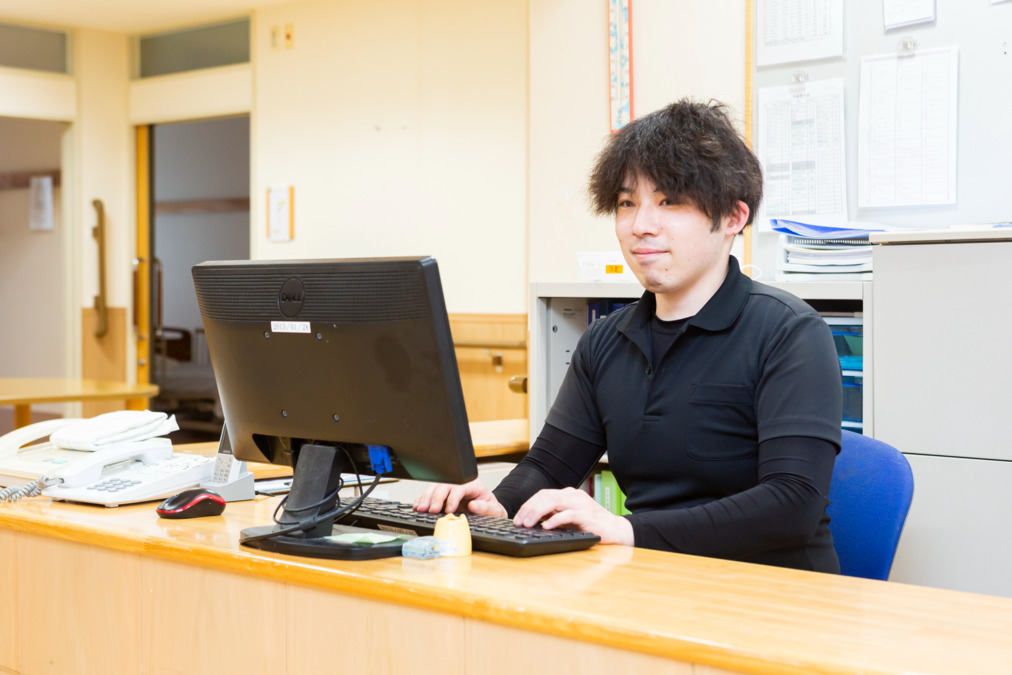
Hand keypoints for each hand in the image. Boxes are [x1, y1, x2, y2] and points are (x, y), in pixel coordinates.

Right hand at [413, 478, 507, 518]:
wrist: (488, 508)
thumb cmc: (490, 508)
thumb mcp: (494, 509)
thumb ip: (485, 508)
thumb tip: (474, 506)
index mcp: (472, 484)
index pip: (459, 487)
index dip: (453, 498)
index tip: (449, 510)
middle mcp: (459, 483)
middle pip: (444, 485)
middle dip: (435, 498)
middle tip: (430, 510)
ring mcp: (449, 488)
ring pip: (434, 487)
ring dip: (426, 497)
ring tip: (420, 508)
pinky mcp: (442, 494)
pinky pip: (429, 493)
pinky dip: (422, 499)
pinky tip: (417, 505)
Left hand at [513, 487, 633, 545]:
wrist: (617, 530)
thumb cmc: (592, 525)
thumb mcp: (569, 519)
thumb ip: (554, 516)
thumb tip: (533, 521)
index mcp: (568, 495)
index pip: (543, 494)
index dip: (528, 505)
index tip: (517, 517)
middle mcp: (574, 496)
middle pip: (546, 496)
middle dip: (529, 509)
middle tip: (518, 522)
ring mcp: (581, 504)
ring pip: (554, 502)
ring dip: (537, 513)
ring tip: (527, 524)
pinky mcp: (588, 516)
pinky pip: (569, 514)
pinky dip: (555, 520)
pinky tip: (546, 526)